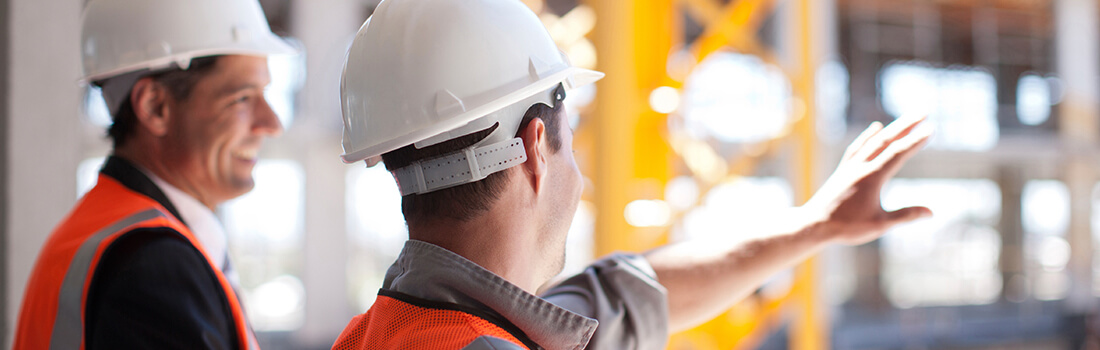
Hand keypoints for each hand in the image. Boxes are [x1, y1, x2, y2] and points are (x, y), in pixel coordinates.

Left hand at [804, 114, 933, 244]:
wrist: (814, 224)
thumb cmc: (847, 227)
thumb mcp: (879, 224)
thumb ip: (905, 215)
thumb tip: (931, 212)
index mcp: (872, 177)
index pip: (898, 154)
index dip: (915, 141)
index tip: (930, 129)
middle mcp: (860, 167)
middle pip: (886, 140)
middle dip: (906, 126)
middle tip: (923, 113)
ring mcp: (850, 166)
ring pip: (873, 141)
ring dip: (891, 129)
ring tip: (906, 120)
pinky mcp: (843, 170)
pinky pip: (858, 147)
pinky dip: (868, 136)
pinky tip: (875, 128)